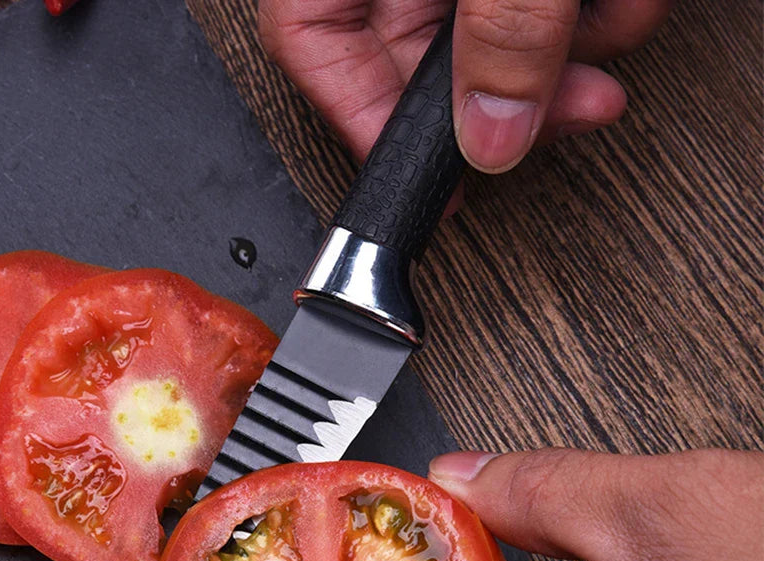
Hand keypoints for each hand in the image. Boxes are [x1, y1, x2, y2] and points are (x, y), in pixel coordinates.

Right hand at [258, 1, 672, 172]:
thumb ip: (503, 29)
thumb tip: (493, 135)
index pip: (313, 43)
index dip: (364, 122)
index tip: (431, 179)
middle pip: (418, 58)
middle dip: (506, 93)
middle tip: (567, 105)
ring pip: (493, 39)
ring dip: (566, 48)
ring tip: (610, 14)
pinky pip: (541, 5)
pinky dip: (592, 11)